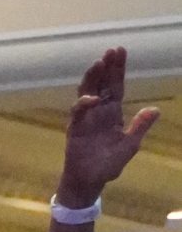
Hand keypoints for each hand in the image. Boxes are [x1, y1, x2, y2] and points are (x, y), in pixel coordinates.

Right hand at [56, 46, 160, 206]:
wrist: (90, 182)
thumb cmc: (108, 165)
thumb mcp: (130, 145)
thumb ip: (140, 126)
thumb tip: (155, 109)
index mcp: (112, 113)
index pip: (116, 86)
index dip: (118, 70)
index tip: (120, 52)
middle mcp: (98, 111)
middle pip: (103, 84)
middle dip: (107, 67)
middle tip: (111, 50)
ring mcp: (86, 118)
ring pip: (88, 91)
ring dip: (93, 78)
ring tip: (99, 63)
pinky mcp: (76, 128)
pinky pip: (78, 111)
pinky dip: (84, 103)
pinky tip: (92, 98)